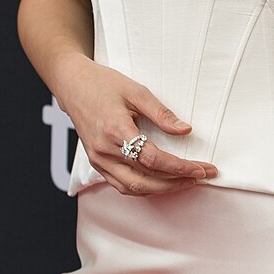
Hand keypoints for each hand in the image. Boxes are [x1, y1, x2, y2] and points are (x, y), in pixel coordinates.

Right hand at [57, 60, 216, 194]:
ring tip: (186, 181)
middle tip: (201, 176)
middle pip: (145, 179)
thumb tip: (186, 130)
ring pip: (133, 188)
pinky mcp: (96, 164)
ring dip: (163, 189)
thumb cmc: (103, 84)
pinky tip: (163, 183)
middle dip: (177, 182)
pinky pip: (122, 185)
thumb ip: (161, 113)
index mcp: (115, 130)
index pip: (152, 159)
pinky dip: (145, 188)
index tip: (201, 168)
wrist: (72, 85)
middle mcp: (104, 150)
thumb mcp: (136, 91)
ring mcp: (98, 160)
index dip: (179, 167)